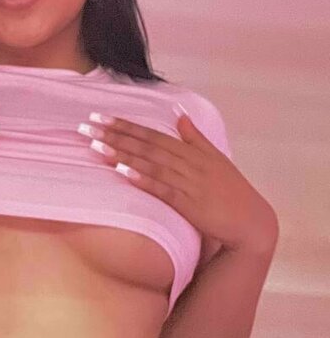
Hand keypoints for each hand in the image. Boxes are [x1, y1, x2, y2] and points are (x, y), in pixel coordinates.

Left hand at [81, 110, 278, 254]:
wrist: (250, 222)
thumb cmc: (232, 190)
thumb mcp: (215, 157)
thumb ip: (195, 136)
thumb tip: (180, 115)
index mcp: (191, 151)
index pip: (152, 134)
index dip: (125, 125)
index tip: (100, 117)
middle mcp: (187, 162)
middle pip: (145, 145)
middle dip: (115, 135)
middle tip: (86, 127)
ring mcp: (188, 182)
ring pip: (150, 164)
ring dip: (122, 154)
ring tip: (96, 146)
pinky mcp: (188, 203)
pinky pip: (162, 189)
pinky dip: (142, 179)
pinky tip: (122, 173)